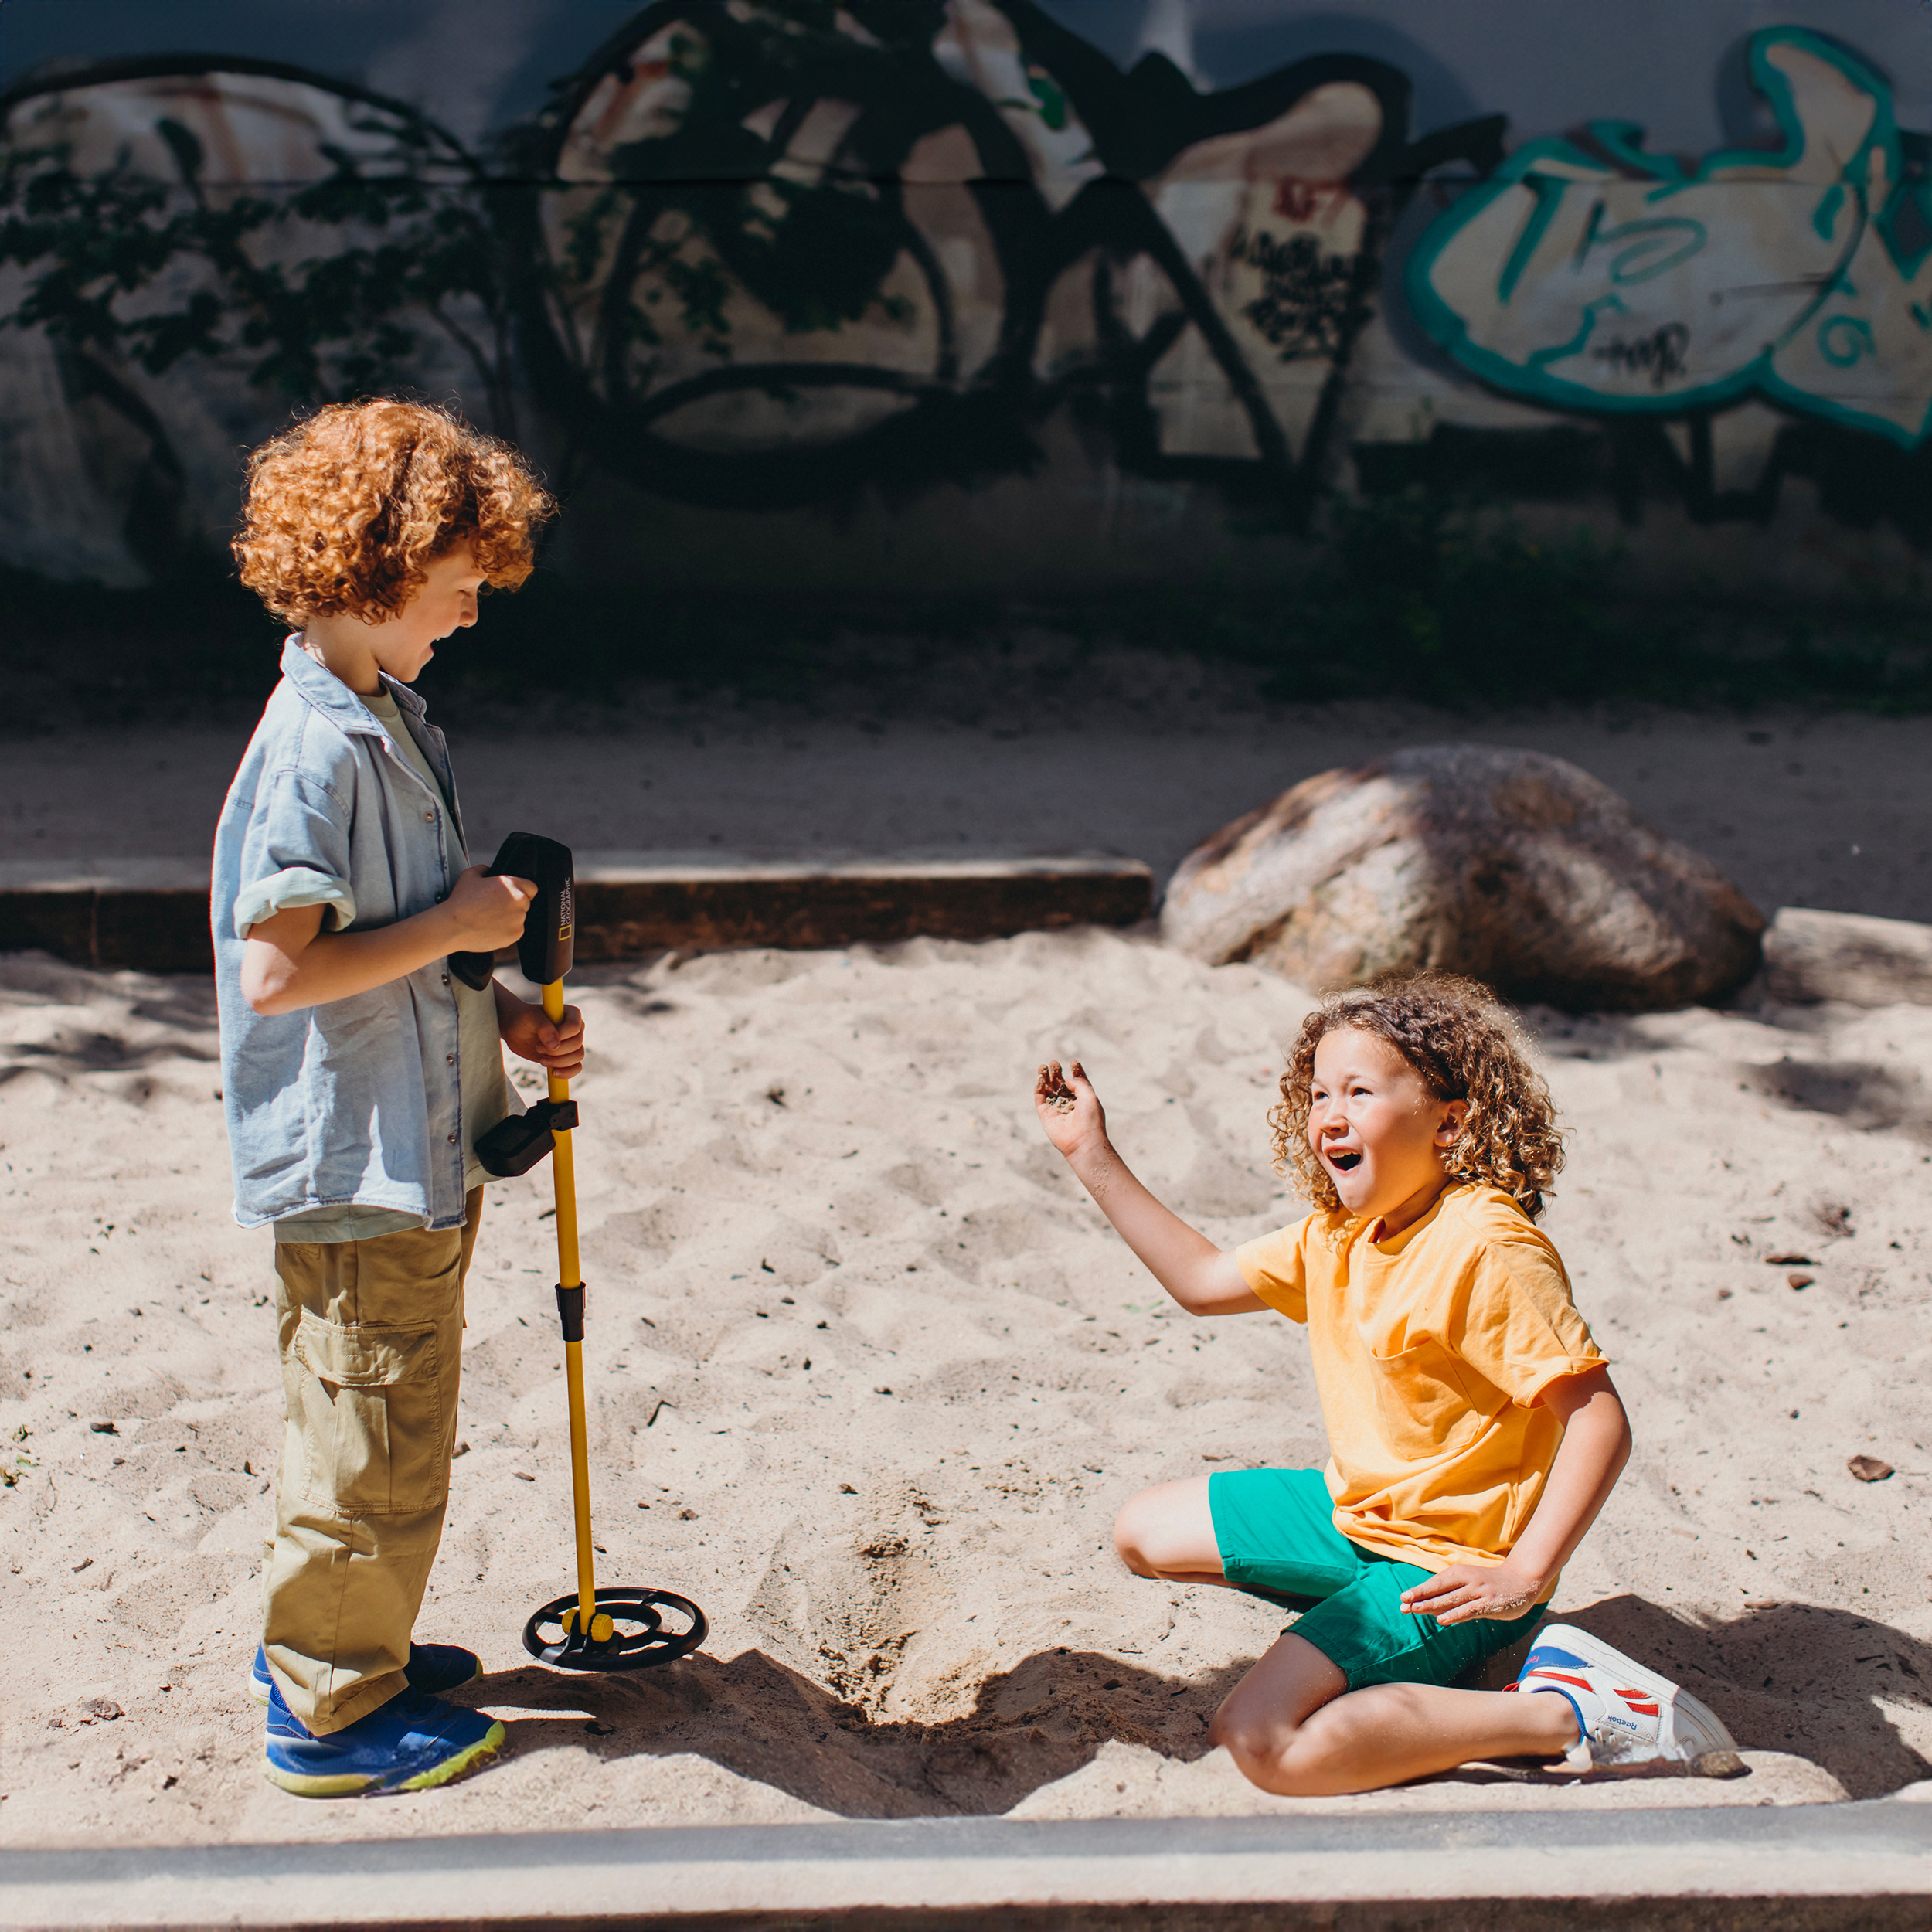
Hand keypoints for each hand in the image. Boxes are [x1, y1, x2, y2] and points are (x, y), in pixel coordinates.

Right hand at [442, 865, 534, 950]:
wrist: (453, 926)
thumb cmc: (460, 902)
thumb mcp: (470, 875)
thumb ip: (484, 869)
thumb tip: (489, 870)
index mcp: (511, 885)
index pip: (531, 887)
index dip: (522, 890)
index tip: (512, 895)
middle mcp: (519, 902)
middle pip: (525, 903)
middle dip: (513, 905)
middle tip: (495, 908)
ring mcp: (518, 920)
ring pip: (519, 918)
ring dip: (509, 918)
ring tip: (490, 919)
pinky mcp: (514, 935)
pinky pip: (515, 932)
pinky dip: (506, 931)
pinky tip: (490, 928)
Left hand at [500, 997, 585, 1078]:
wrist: (516, 1031)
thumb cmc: (523, 1019)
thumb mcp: (530, 1019)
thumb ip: (543, 1028)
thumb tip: (555, 1045)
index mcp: (571, 1014)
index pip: (574, 1027)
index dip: (560, 1037)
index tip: (540, 1042)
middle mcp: (576, 1028)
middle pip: (576, 1044)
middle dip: (556, 1051)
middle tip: (538, 1049)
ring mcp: (573, 1042)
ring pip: (578, 1056)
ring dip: (559, 1062)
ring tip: (542, 1060)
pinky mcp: (568, 1056)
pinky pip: (577, 1067)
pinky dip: (567, 1072)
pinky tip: (553, 1072)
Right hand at [1035, 1058, 1105, 1157]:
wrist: (1083, 1141)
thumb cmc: (1091, 1119)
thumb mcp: (1090, 1096)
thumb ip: (1079, 1083)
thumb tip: (1067, 1079)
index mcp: (1083, 1099)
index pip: (1077, 1082)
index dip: (1075, 1071)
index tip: (1073, 1062)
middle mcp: (1070, 1103)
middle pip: (1061, 1084)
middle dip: (1057, 1072)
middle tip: (1054, 1063)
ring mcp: (1057, 1109)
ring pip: (1048, 1089)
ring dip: (1045, 1077)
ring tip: (1044, 1066)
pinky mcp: (1045, 1115)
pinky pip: (1040, 1098)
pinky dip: (1038, 1087)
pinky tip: (1040, 1077)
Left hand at [1400, 1560, 1546, 1625]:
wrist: (1521, 1580)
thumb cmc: (1489, 1584)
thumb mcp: (1468, 1584)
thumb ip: (1450, 1596)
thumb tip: (1428, 1609)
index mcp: (1459, 1572)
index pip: (1435, 1583)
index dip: (1418, 1591)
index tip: (1402, 1599)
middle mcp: (1467, 1579)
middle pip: (1439, 1588)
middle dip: (1420, 1597)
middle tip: (1403, 1604)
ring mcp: (1478, 1591)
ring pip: (1451, 1599)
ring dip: (1432, 1605)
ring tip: (1416, 1610)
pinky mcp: (1489, 1603)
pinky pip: (1469, 1610)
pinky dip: (1455, 1614)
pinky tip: (1442, 1620)